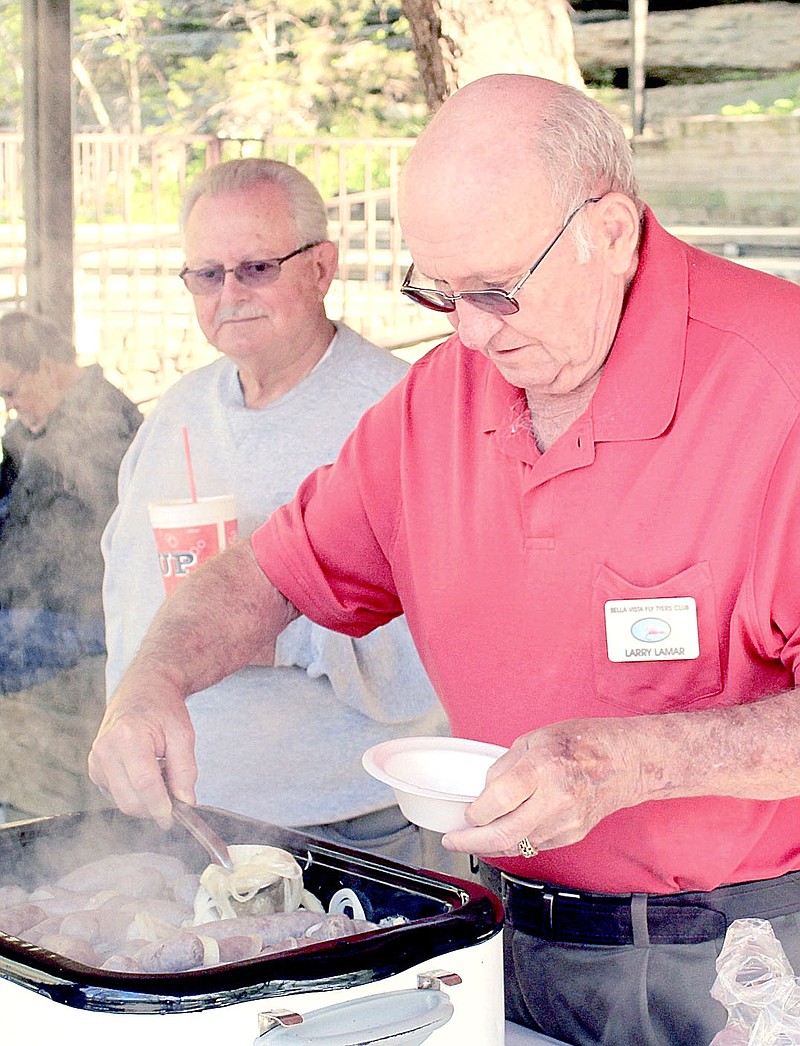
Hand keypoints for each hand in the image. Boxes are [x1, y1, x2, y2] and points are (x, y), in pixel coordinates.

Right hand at [88, 667, 197, 828]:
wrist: (142, 690)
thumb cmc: (163, 708)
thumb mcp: (183, 734)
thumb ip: (185, 770)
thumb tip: (186, 801)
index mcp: (128, 737)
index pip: (144, 783)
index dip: (160, 806)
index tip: (173, 818)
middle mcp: (105, 750)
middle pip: (129, 799)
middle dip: (154, 808)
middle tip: (175, 799)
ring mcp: (96, 761)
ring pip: (122, 801)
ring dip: (145, 801)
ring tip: (161, 776)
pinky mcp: (94, 769)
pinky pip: (115, 795)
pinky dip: (134, 794)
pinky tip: (146, 774)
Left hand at [442, 718, 636, 857]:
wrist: (626, 761)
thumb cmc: (583, 742)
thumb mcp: (534, 738)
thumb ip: (505, 767)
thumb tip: (483, 793)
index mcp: (542, 769)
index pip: (496, 801)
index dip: (474, 812)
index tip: (465, 812)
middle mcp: (555, 800)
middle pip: (504, 834)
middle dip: (471, 842)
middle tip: (452, 840)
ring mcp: (566, 823)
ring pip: (518, 846)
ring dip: (489, 846)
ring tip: (470, 840)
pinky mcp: (572, 835)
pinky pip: (534, 845)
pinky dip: (514, 843)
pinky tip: (500, 837)